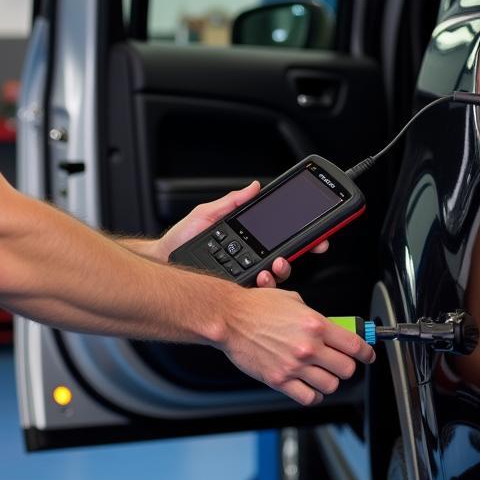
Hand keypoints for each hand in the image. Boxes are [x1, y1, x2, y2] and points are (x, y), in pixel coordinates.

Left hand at [155, 180, 328, 285]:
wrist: (161, 259)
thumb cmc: (180, 238)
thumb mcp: (208, 214)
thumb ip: (232, 202)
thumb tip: (254, 187)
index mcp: (247, 240)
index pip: (280, 238)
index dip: (303, 237)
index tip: (318, 235)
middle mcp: (249, 258)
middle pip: (285, 259)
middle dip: (297, 255)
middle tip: (292, 253)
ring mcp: (243, 276)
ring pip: (275, 278)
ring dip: (280, 271)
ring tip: (272, 265)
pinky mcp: (235, 291)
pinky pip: (257, 293)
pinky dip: (265, 286)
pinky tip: (261, 278)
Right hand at [219, 288, 374, 405]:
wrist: (230, 319)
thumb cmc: (257, 307)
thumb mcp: (293, 301)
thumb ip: (314, 317)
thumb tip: (331, 327)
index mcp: (315, 324)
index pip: (354, 345)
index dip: (366, 352)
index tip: (367, 355)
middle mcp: (308, 347)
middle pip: (346, 369)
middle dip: (347, 367)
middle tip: (341, 363)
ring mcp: (295, 366)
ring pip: (330, 385)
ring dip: (329, 381)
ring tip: (323, 375)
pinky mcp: (280, 380)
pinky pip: (308, 397)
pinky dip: (313, 395)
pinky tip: (309, 387)